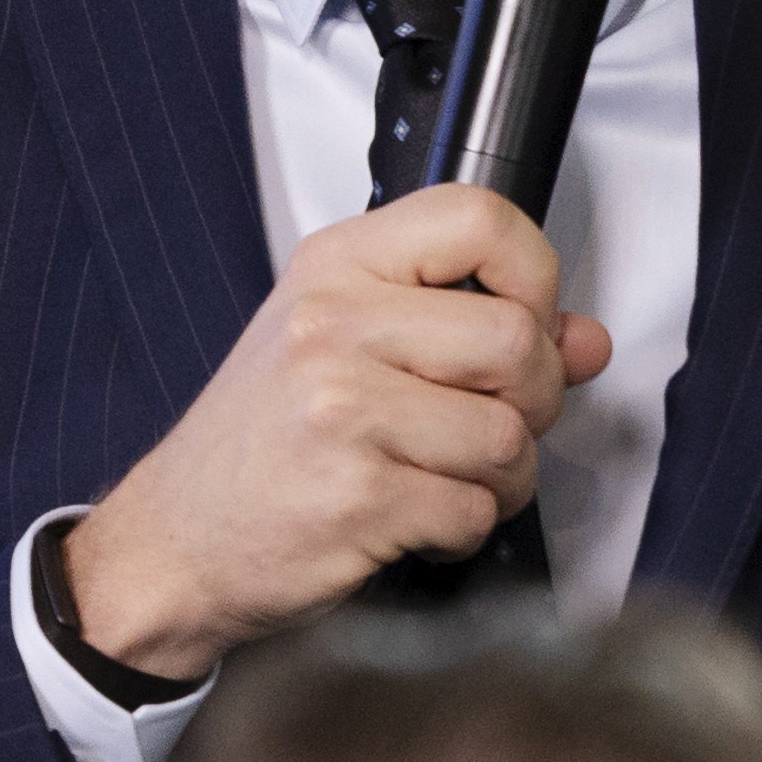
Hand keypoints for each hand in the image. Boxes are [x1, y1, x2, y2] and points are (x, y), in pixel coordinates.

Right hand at [60, 187, 612, 679]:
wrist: (175, 544)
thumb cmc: (262, 444)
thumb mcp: (348, 348)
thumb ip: (469, 330)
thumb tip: (586, 340)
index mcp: (335, 266)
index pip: (482, 217)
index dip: (534, 274)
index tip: (524, 320)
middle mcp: (333, 324)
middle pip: (517, 339)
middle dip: (533, 401)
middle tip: (491, 425)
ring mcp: (341, 410)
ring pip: (510, 437)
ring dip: (502, 479)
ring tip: (444, 480)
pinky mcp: (357, 496)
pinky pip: (475, 510)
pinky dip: (462, 531)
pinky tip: (413, 521)